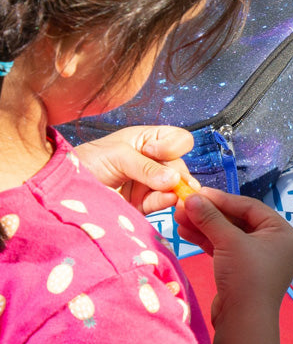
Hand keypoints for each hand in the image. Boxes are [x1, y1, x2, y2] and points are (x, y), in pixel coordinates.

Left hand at [74, 125, 198, 213]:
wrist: (62, 188)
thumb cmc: (87, 161)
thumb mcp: (118, 155)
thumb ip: (146, 167)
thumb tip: (175, 181)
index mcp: (149, 141)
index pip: (178, 140)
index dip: (173, 146)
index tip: (153, 151)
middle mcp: (153, 161)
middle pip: (179, 165)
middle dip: (180, 173)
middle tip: (176, 183)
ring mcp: (150, 183)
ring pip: (176, 186)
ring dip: (179, 190)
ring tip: (179, 195)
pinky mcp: (144, 203)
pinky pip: (163, 202)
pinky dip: (168, 201)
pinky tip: (169, 200)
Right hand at [174, 187, 292, 323]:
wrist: (243, 321)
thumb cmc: (246, 277)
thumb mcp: (229, 242)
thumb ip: (211, 218)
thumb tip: (192, 198)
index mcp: (282, 233)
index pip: (251, 207)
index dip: (223, 199)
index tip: (198, 193)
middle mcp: (275, 244)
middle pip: (238, 220)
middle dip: (210, 214)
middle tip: (184, 205)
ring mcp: (258, 259)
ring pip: (229, 235)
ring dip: (204, 226)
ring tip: (178, 217)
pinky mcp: (243, 271)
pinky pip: (224, 249)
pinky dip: (207, 241)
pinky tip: (185, 232)